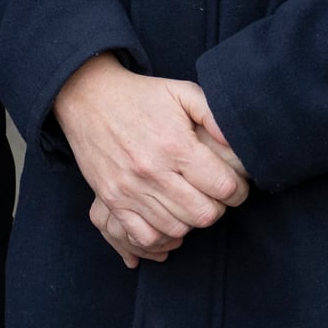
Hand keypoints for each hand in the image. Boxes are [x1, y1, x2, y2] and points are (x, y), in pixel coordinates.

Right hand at [53, 54, 249, 268]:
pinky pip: (144, 236)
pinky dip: (161, 235)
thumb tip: (236, 143)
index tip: (236, 186)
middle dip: (218, 208)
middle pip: (203, 214)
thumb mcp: (182, 92)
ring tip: (191, 203)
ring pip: (177, 228)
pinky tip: (168, 219)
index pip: (223, 187)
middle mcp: (153, 171)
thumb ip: (213, 114)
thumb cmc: (142, 96)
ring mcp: (130, 189)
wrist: (89, 98)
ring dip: (191, 221)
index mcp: (175, 145)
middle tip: (214, 196)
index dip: (238, 190)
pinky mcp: (112, 200)